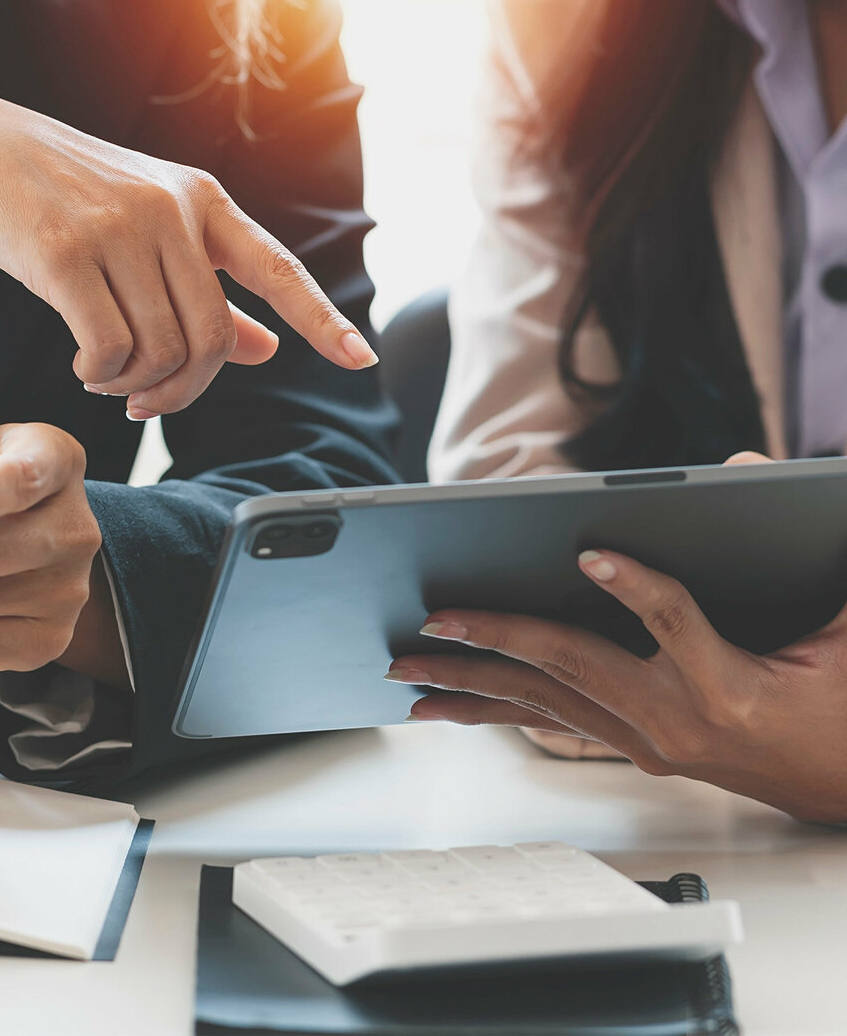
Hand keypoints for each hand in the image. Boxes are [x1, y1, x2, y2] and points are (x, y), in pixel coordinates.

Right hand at [0, 91, 377, 418]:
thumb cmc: (66, 194)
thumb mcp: (148, 227)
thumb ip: (209, 287)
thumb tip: (267, 349)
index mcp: (201, 199)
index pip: (277, 268)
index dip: (322, 319)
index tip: (362, 360)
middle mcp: (171, 208)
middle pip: (213, 338)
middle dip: (185, 390)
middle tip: (149, 403)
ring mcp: (118, 227)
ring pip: (161, 350)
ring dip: (135, 387)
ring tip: (108, 378)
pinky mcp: (64, 252)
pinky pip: (108, 349)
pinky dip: (101, 377)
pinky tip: (85, 366)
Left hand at [387, 452, 846, 822]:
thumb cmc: (844, 702)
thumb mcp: (841, 623)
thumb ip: (800, 546)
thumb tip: (740, 465)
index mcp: (734, 687)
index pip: (673, 623)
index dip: (633, 587)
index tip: (591, 553)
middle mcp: (678, 721)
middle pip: (572, 667)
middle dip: (496, 639)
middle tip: (433, 621)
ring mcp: (650, 740)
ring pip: (545, 702)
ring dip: (472, 683)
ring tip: (409, 671)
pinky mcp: (637, 747)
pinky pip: (554, 720)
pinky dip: (497, 709)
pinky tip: (452, 706)